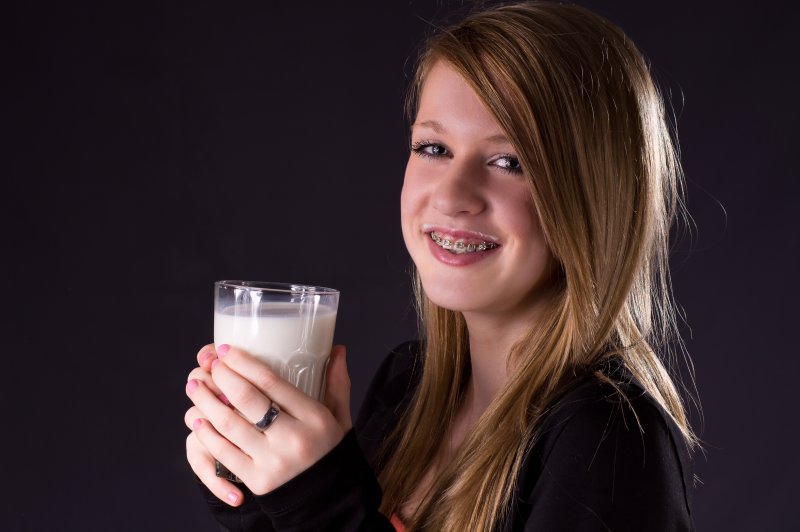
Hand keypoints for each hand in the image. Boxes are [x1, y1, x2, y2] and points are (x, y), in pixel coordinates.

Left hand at [185, 343, 351, 501]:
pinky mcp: (257, 480)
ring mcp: (272, 461)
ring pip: (229, 424)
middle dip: (222, 377)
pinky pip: (224, 452)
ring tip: (195, 387)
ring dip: (206, 402)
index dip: (243, 363)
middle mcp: (293, 438)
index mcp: (314, 418)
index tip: (226, 350)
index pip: (272, 382)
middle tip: (211, 365)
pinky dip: (208, 434)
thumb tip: (338, 348)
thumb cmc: (331, 451)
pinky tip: (199, 419)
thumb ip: (336, 383)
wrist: (329, 499)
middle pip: (247, 399)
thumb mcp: (339, 417)